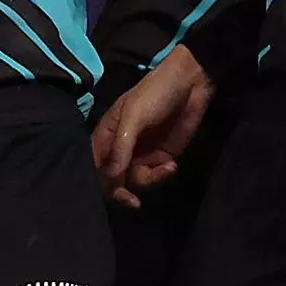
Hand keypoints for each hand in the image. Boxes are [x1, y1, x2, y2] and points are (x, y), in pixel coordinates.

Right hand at [91, 45, 209, 208]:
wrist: (190, 84)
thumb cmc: (154, 94)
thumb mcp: (134, 116)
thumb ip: (121, 146)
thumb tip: (110, 176)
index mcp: (106, 136)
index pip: (94, 165)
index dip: (99, 181)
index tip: (112, 188)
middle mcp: (119, 149)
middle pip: (112, 180)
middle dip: (120, 192)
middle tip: (132, 201)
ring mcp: (140, 155)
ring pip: (134, 182)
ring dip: (149, 181)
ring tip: (166, 168)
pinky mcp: (160, 159)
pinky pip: (154, 177)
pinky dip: (161, 176)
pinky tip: (172, 166)